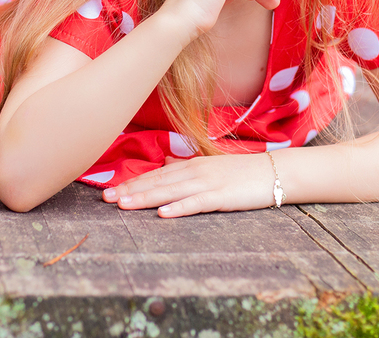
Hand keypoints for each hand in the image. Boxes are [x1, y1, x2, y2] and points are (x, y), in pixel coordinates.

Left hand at [101, 153, 277, 216]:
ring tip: (124, 205)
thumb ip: (185, 167)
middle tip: (105, 199)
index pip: (155, 175)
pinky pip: (197, 204)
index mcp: (190, 166)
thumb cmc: (242, 172)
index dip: (132, 183)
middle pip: (157, 183)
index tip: (109, 190)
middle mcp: (194, 172)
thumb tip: (164, 165)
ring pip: (170, 192)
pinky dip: (179, 208)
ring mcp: (208, 184)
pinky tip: (163, 214)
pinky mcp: (222, 197)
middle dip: (130, 191)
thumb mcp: (210, 166)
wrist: (274, 172)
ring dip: (146, 199)